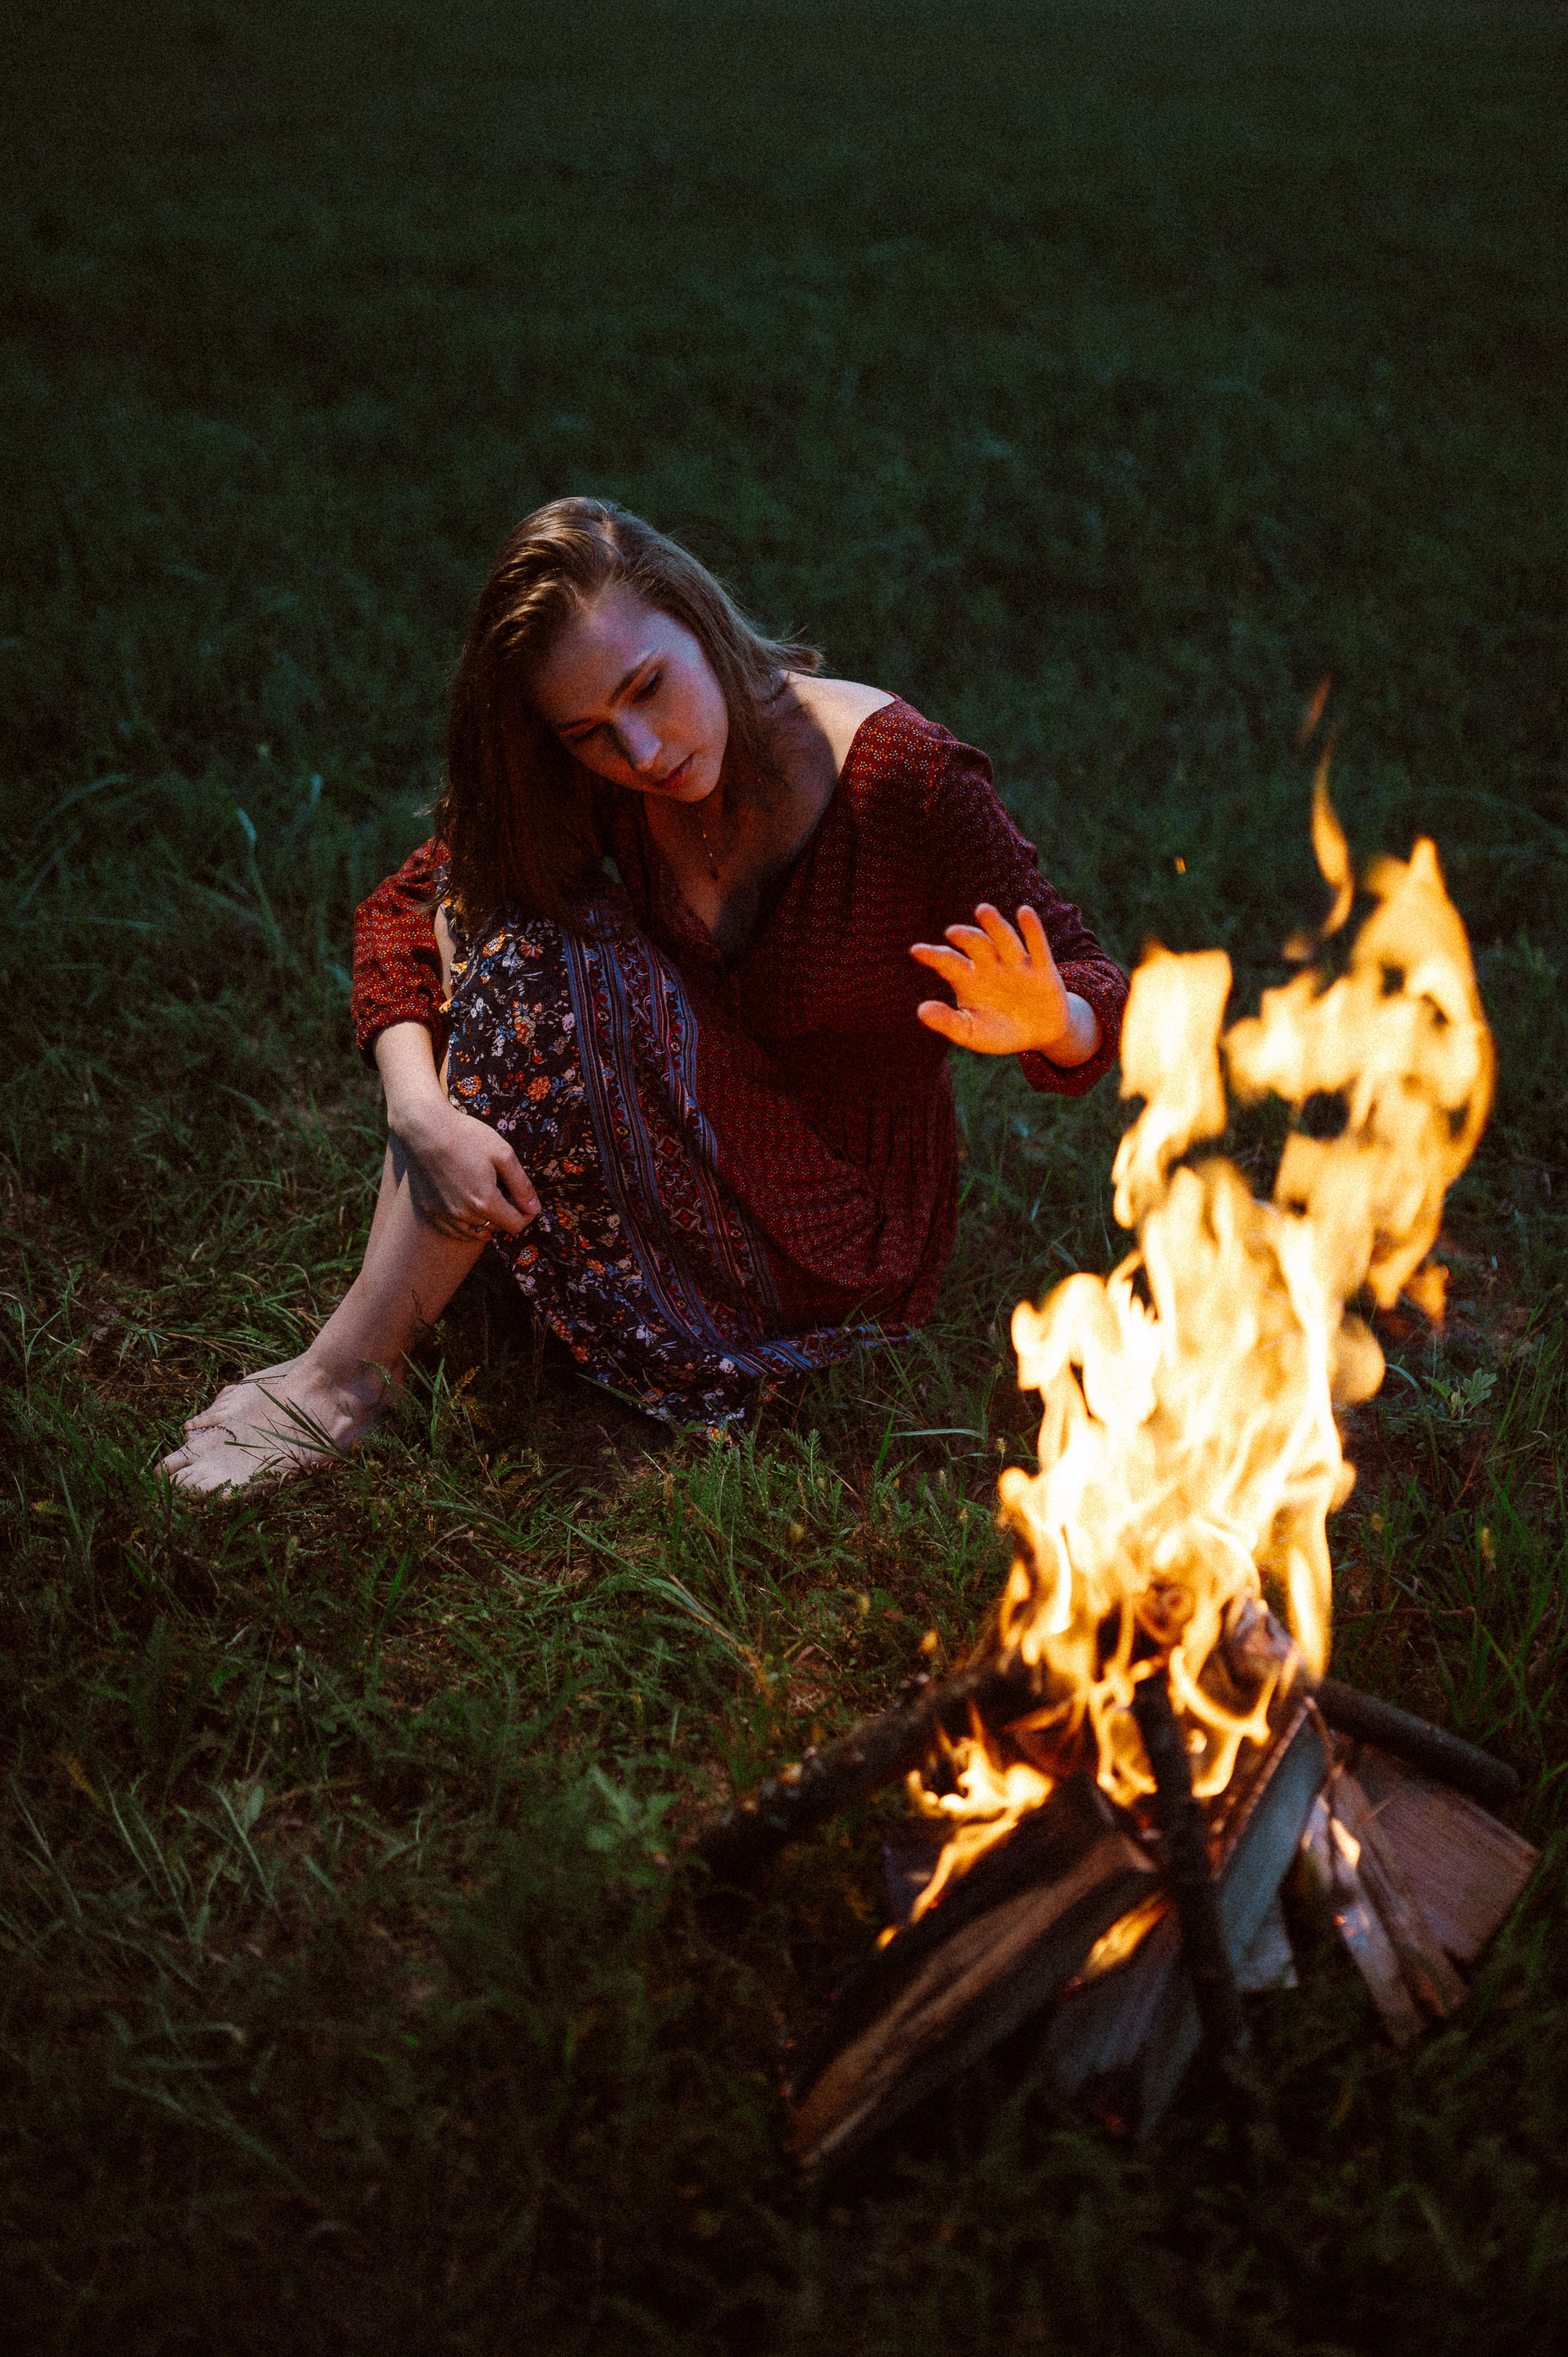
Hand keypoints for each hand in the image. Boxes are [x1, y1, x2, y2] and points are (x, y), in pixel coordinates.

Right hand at [375, 1020, 539, 1240]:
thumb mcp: (503, 1154)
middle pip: (496, 1228)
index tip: (526, 1201)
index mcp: (485, 1202)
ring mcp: (443, 1215)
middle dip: (505, 1213)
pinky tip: (465, 1202)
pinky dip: (464, 1222)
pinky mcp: (429, 1211)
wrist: (423, 1128)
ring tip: (483, 1195)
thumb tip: (534, 1209)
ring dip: (485, 1219)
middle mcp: (463, 1216)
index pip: (516, 1225)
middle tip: (502, 1189)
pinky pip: (453, 1229)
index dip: (527, 1214)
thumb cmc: (466, 1136)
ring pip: (474, 1231)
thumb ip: (522, 1185)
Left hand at [910, 903, 1099, 1062]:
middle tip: (952, 932)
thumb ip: (948, 1022)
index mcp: (968, 978)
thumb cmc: (999, 1031)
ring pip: (1004, 940)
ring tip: (983, 910)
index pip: (948, 963)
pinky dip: (1031, 930)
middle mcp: (990, 965)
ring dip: (994, 926)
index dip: (933, 956)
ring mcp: (1016, 964)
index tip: (916, 951)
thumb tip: (921, 1010)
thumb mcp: (971, 1032)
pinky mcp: (1043, 969)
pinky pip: (1036, 946)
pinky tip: (1024, 912)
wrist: (1038, 1036)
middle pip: (976, 946)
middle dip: (966, 937)